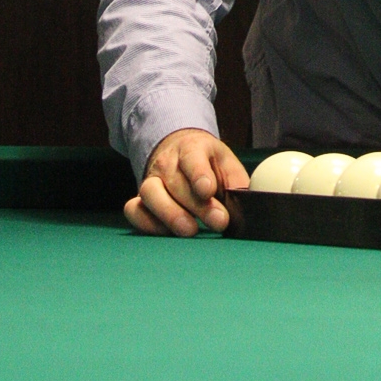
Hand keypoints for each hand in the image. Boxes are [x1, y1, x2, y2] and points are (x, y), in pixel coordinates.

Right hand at [125, 128, 247, 236]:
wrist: (178, 150)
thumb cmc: (207, 163)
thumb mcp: (226, 162)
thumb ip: (236, 180)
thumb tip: (247, 202)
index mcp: (191, 148)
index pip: (192, 158)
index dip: (199, 174)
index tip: (208, 190)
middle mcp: (167, 162)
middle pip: (175, 182)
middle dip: (197, 205)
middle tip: (219, 222)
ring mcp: (150, 180)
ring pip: (150, 193)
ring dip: (170, 214)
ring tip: (190, 231)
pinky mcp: (139, 199)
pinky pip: (133, 210)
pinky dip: (147, 223)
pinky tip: (167, 232)